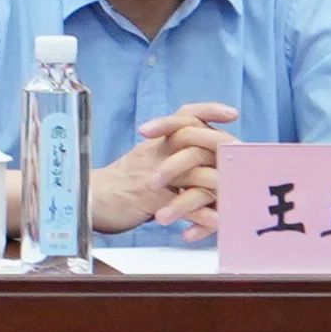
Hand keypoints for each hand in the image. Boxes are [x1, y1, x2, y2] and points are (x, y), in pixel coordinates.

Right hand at [93, 103, 229, 236]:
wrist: (90, 201)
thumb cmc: (120, 187)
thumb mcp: (145, 164)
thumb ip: (170, 159)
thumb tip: (203, 164)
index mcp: (156, 143)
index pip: (184, 115)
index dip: (209, 110)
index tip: (232, 112)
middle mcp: (155, 152)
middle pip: (194, 137)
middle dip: (222, 147)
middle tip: (240, 159)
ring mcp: (152, 174)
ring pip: (193, 171)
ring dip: (218, 185)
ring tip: (236, 198)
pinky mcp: (149, 198)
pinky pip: (183, 203)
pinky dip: (203, 214)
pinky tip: (217, 221)